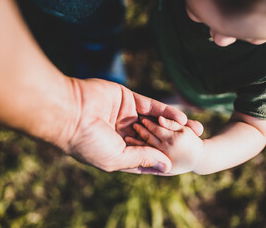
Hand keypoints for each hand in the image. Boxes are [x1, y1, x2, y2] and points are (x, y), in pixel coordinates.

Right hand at [58, 78, 196, 172]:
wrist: (70, 112)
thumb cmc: (88, 142)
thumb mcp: (116, 158)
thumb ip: (142, 159)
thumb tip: (167, 166)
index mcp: (118, 150)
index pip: (146, 156)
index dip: (163, 158)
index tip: (182, 161)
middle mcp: (124, 133)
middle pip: (155, 137)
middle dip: (173, 140)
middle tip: (194, 143)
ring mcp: (126, 116)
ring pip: (156, 121)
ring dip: (174, 125)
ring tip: (196, 129)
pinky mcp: (128, 99)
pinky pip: (151, 106)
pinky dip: (166, 112)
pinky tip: (182, 118)